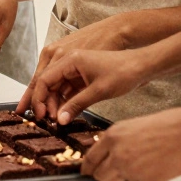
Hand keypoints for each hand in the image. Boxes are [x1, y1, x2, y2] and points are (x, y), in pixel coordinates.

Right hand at [21, 48, 150, 124]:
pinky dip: (66, 101)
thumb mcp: (98, 91)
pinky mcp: (83, 76)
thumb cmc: (123, 72)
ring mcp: (76, 69)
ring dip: (55, 103)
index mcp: (70, 59)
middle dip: (46, 102)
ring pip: (58, 88)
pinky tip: (65, 113)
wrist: (142, 66)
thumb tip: (59, 120)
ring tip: (56, 119)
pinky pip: (68, 89)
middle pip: (49, 83)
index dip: (39, 98)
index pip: (45, 79)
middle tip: (46, 120)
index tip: (39, 114)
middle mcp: (70, 62)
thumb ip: (76, 105)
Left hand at [82, 107, 180, 180]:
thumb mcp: (133, 125)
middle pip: (99, 176)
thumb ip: (117, 140)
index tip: (87, 172)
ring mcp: (130, 170)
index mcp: (112, 137)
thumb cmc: (167, 124)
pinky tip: (153, 168)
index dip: (88, 168)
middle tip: (113, 174)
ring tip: (134, 170)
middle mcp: (117, 154)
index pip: (90, 159)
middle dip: (104, 176)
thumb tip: (107, 153)